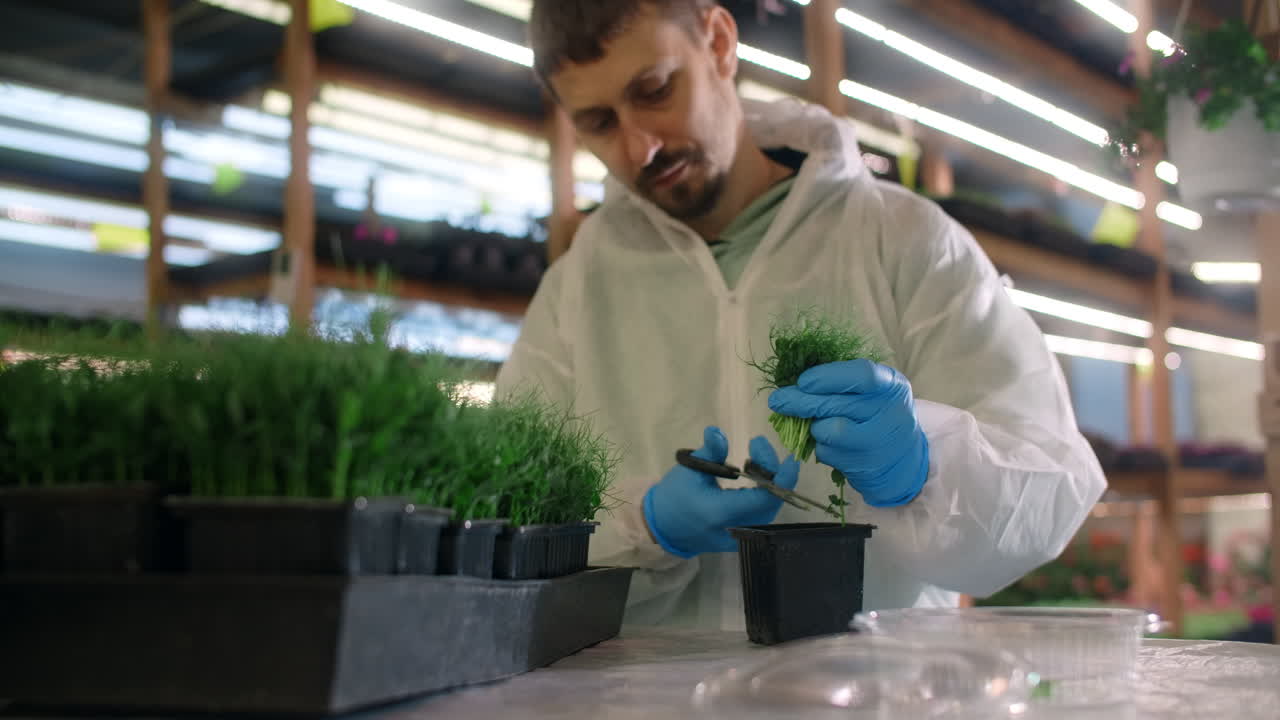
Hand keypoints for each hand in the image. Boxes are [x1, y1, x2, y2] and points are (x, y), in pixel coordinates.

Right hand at [643, 426, 799, 557]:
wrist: (663, 527)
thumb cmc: (675, 496)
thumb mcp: (689, 469)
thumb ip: (710, 452)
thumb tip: (718, 432)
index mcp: (720, 512)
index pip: (764, 498)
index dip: (782, 477)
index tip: (789, 457)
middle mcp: (735, 529)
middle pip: (772, 502)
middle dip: (773, 471)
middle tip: (757, 446)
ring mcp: (740, 537)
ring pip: (770, 508)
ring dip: (770, 482)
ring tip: (752, 460)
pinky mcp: (742, 538)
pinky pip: (762, 515)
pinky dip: (764, 494)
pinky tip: (752, 477)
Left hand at [768, 359, 928, 507]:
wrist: (902, 458)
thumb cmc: (877, 413)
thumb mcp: (872, 391)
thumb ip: (843, 382)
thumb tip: (796, 383)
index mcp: (892, 386)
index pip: (861, 375)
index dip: (828, 377)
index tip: (803, 381)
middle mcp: (890, 413)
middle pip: (836, 404)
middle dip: (800, 401)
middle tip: (777, 400)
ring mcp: (878, 443)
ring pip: (827, 430)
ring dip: (814, 426)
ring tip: (820, 424)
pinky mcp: (863, 466)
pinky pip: (826, 452)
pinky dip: (820, 446)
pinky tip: (832, 443)